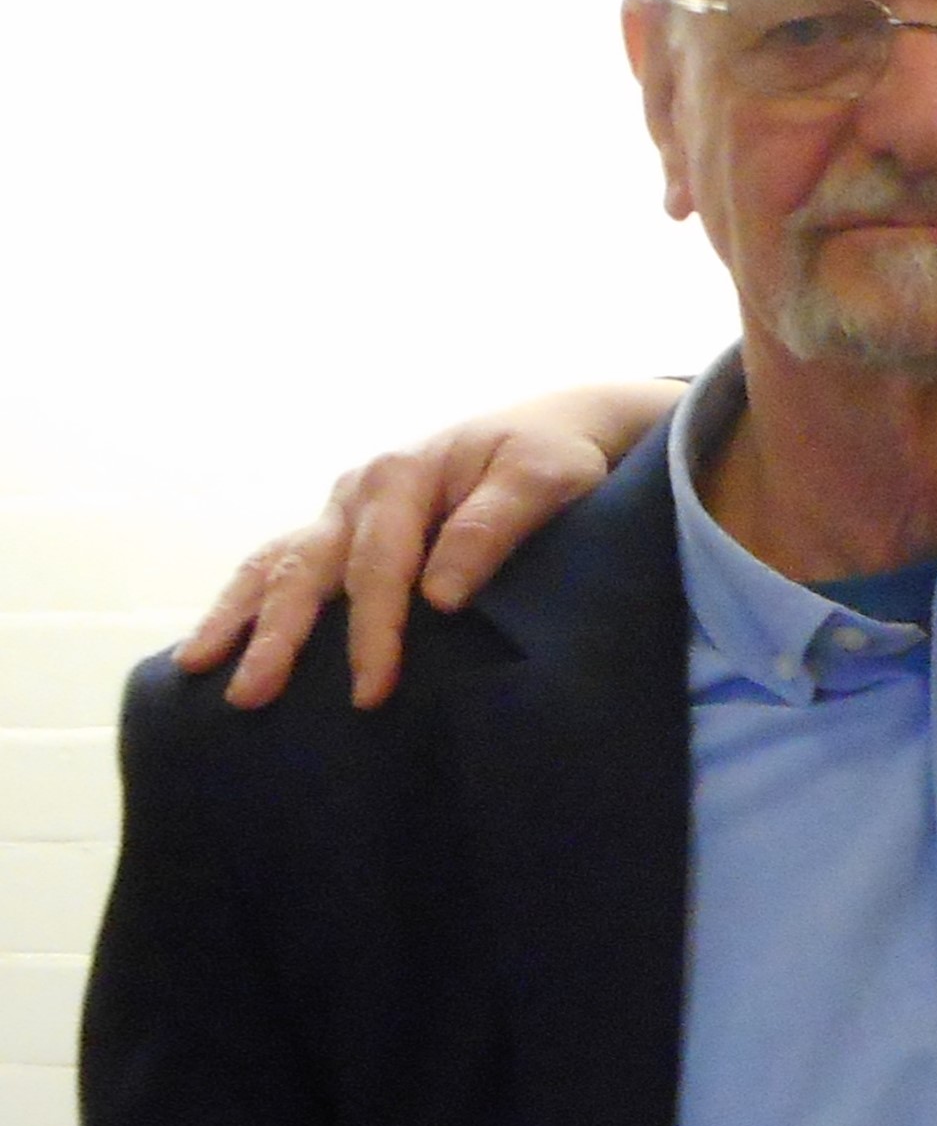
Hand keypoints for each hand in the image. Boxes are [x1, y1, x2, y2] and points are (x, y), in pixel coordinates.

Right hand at [175, 380, 679, 709]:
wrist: (544, 428)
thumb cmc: (551, 457)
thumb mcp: (543, 478)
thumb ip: (493, 527)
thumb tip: (442, 596)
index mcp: (402, 474)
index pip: (380, 566)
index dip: (374, 631)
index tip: (371, 690)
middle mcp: (357, 489)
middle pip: (309, 567)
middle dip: (278, 635)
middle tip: (251, 696)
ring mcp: (340, 508)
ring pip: (276, 563)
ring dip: (238, 617)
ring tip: (196, 668)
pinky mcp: (340, 527)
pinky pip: (281, 563)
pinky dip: (245, 600)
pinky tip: (213, 641)